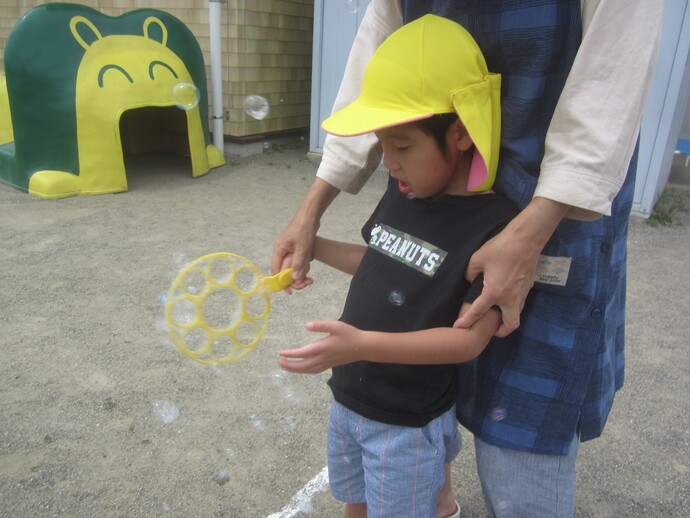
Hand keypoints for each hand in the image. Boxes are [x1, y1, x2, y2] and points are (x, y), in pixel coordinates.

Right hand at [271, 178, 339, 292]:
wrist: (311, 215)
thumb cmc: (304, 228)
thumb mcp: (302, 248)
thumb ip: (298, 263)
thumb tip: (295, 278)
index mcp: (278, 250)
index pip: (276, 271)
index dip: (281, 282)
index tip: (290, 291)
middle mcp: (282, 251)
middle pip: (285, 271)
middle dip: (295, 279)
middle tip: (307, 283)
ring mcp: (289, 249)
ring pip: (293, 267)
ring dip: (302, 272)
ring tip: (311, 277)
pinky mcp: (297, 248)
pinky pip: (299, 261)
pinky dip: (305, 265)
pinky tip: (311, 261)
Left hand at [278, 321, 362, 373]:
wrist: (362, 347)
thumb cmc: (349, 334)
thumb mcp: (336, 325)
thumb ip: (321, 325)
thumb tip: (307, 325)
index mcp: (322, 348)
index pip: (302, 353)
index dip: (290, 354)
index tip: (281, 352)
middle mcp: (323, 358)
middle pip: (302, 365)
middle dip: (290, 365)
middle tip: (279, 361)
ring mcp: (326, 363)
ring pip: (307, 370)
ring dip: (295, 370)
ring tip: (285, 366)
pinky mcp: (329, 365)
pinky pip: (314, 371)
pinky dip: (305, 371)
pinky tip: (301, 369)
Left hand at [455, 230, 536, 335]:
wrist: (526, 239)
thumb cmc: (501, 247)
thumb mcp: (477, 259)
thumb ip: (470, 273)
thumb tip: (471, 280)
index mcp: (495, 292)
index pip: (478, 311)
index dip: (466, 320)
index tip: (458, 327)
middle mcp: (511, 297)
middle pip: (510, 325)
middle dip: (501, 331)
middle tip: (491, 328)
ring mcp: (522, 293)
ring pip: (517, 314)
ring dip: (508, 319)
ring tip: (496, 314)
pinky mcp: (529, 286)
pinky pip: (521, 303)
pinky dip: (513, 307)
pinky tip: (505, 298)